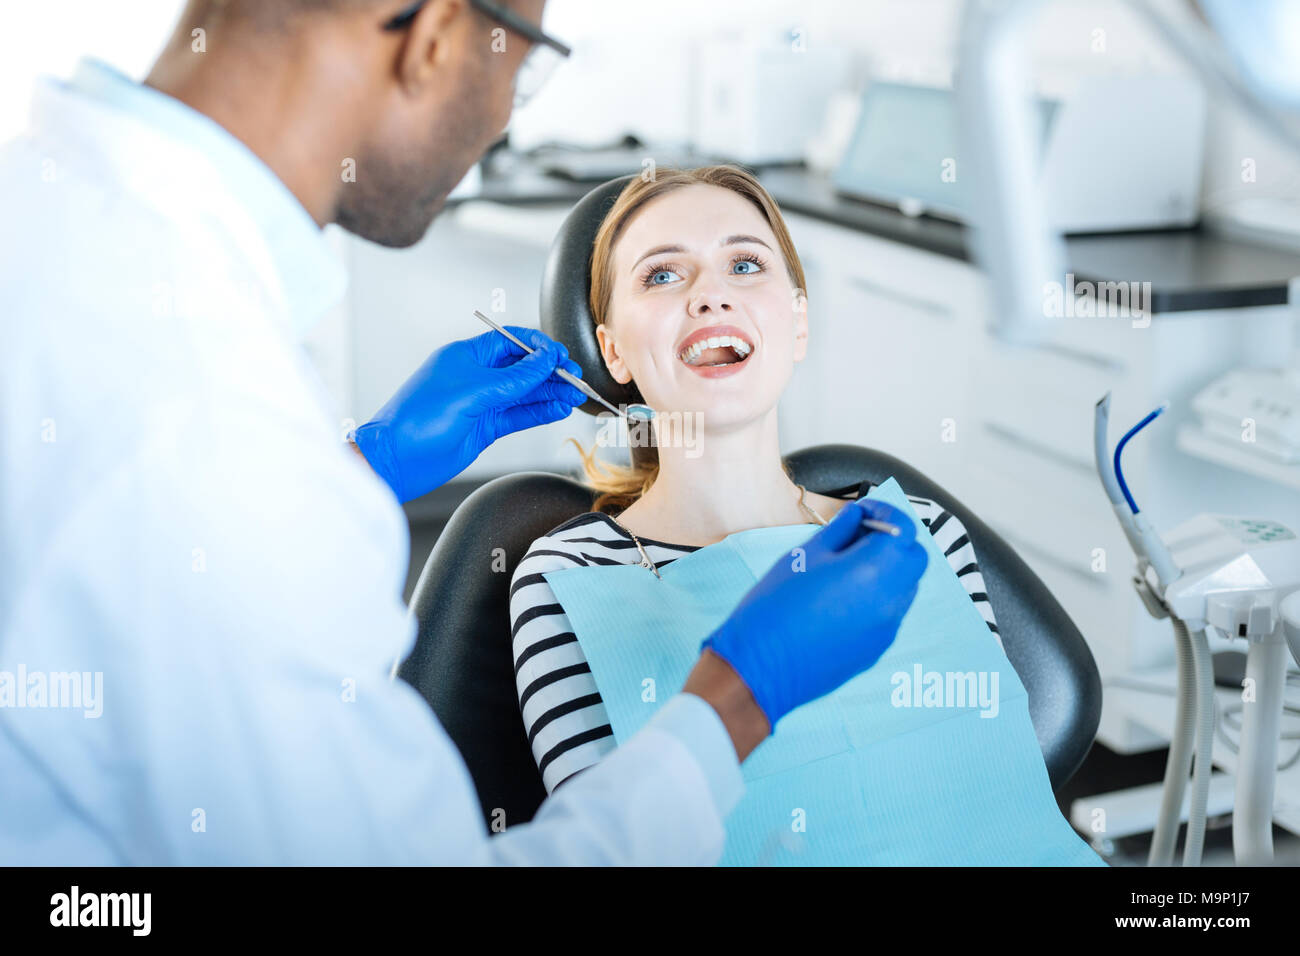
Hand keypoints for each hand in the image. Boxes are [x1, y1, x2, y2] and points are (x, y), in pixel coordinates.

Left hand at [353, 327, 586, 502]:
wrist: (397, 460)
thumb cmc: (418, 419)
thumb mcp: (472, 392)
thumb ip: (513, 379)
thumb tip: (543, 360)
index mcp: (466, 356)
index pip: (511, 342)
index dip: (538, 347)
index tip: (561, 356)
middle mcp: (475, 377)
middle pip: (522, 369)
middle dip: (550, 372)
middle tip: (575, 378)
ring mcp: (481, 403)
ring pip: (524, 394)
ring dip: (550, 394)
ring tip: (575, 396)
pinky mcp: (485, 427)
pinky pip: (518, 416)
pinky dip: (539, 413)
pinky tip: (558, 410)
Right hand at [699, 499, 927, 732]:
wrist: (761, 666)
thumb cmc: (775, 606)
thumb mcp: (804, 556)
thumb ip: (838, 532)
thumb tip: (856, 517)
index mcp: (874, 569)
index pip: (904, 529)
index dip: (885, 514)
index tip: (862, 513)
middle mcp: (891, 599)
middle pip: (914, 559)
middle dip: (894, 542)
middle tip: (859, 537)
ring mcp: (887, 627)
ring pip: (905, 587)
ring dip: (888, 570)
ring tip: (848, 569)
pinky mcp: (877, 648)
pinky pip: (889, 613)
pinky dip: (877, 597)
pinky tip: (841, 599)